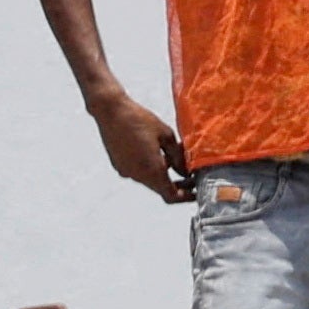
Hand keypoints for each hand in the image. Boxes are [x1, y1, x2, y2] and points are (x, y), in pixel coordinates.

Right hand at [88, 84, 189, 202]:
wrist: (111, 111)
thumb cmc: (139, 119)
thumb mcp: (166, 136)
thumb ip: (178, 157)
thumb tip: (187, 172)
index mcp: (150, 169)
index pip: (170, 195)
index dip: (185, 197)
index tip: (197, 192)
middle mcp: (136, 175)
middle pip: (160, 189)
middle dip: (178, 186)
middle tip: (193, 177)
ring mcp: (126, 171)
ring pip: (150, 180)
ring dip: (165, 176)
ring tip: (179, 162)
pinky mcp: (119, 165)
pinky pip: (140, 173)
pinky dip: (152, 169)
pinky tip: (159, 154)